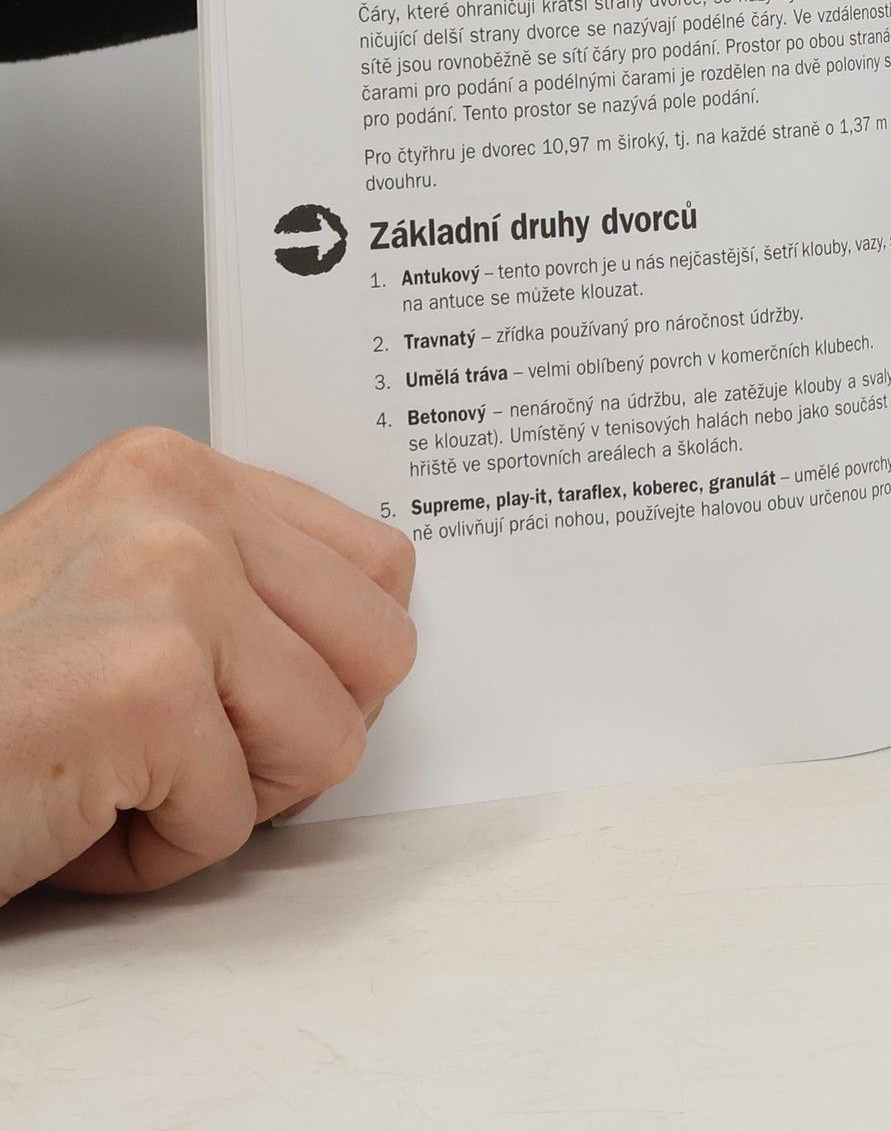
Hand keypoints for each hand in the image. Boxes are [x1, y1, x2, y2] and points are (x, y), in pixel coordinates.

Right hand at [0, 427, 415, 900]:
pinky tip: (72, 813)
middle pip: (380, 650)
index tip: (260, 692)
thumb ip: (237, 587)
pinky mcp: (143, 688)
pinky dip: (156, 854)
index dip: (335, 660)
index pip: (379, 564)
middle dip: (293, 733)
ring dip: (227, 799)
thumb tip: (369, 629)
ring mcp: (167, 588)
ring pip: (330, 738)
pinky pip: (237, 820)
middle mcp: (176, 508)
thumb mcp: (117, 596)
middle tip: (181, 749)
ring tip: (116, 776)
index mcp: (175, 474)